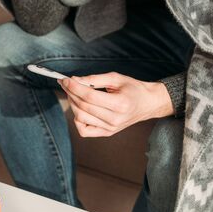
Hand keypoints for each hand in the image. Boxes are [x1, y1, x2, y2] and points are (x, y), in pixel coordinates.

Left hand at [59, 72, 173, 136]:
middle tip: (66, 83)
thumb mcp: (116, 78)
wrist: (147, 104)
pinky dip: (77, 119)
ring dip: (72, 104)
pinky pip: (84, 130)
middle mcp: (115, 119)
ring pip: (81, 118)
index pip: (90, 96)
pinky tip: (80, 109)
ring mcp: (110, 128)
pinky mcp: (107, 133)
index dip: (74, 87)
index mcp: (120, 104)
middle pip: (83, 106)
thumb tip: (75, 80)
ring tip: (72, 93)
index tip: (65, 79)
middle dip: (71, 93)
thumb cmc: (132, 89)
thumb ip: (94, 79)